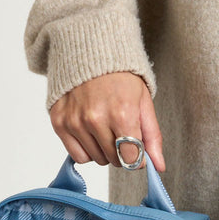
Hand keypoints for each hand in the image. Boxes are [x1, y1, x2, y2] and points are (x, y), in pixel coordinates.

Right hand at [49, 72, 165, 170]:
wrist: (91, 52)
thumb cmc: (121, 77)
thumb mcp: (144, 103)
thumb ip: (152, 137)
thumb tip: (158, 167)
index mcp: (122, 113)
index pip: (131, 159)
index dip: (137, 158)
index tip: (136, 148)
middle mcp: (96, 119)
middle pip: (114, 161)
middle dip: (121, 152)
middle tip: (120, 130)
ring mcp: (75, 121)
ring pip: (97, 160)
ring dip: (104, 151)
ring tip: (105, 127)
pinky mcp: (60, 122)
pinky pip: (78, 156)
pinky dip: (86, 150)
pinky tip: (90, 133)